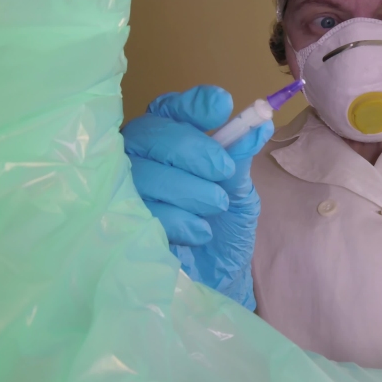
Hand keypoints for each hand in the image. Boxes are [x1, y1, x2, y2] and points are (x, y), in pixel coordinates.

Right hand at [121, 85, 273, 309]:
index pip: (171, 110)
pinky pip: (141, 212)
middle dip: (192, 148)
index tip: (222, 105)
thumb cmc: (225, 226)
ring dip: (189, 189)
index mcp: (171, 140)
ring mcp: (127, 191)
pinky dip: (177, 220)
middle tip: (222, 171)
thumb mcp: (239, 190)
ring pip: (143, 173)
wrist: (219, 277)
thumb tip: (259, 124)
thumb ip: (240, 157)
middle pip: (150, 133)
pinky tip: (199, 231)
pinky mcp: (122, 226)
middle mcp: (141, 158)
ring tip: (215, 207)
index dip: (192, 104)